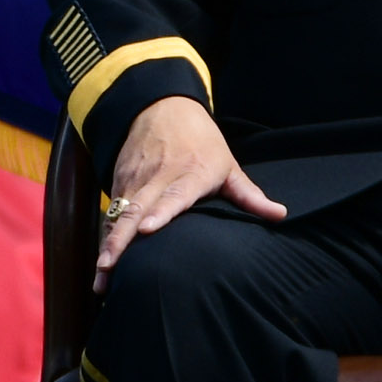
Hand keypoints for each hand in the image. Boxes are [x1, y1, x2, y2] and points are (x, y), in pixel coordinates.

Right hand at [97, 95, 286, 285]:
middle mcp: (158, 177)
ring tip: (101, 274)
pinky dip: (105, 236)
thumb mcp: (228, 165)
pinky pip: (111, 212)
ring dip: (108, 244)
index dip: (160, 214)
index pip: (173, 196)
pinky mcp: (120, 181)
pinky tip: (101, 264)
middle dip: (120, 241)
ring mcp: (135, 179)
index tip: (148, 231)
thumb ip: (250, 195)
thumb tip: (281, 214)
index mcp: (189, 174)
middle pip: (136, 211)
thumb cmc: (201, 142)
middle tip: (109, 269)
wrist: (162, 107)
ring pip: (118, 214)